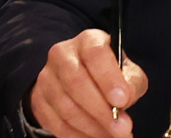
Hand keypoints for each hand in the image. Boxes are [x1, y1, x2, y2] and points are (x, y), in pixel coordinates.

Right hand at [28, 28, 147, 137]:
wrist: (82, 76)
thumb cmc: (109, 73)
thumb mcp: (128, 71)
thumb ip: (132, 82)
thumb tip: (125, 99)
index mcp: (88, 41)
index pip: (95, 54)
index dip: (109, 78)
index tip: (123, 100)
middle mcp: (62, 55)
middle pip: (76, 83)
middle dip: (102, 110)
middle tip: (123, 129)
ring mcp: (47, 79)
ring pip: (66, 108)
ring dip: (93, 128)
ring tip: (114, 136)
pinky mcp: (38, 101)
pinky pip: (57, 124)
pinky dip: (79, 136)